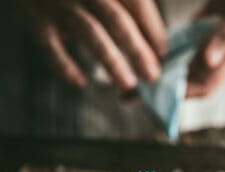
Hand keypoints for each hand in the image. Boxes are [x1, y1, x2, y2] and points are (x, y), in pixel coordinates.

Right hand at [13, 0, 166, 89]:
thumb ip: (124, 5)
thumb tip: (152, 42)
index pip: (137, 2)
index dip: (153, 29)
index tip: (163, 53)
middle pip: (117, 20)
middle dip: (138, 51)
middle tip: (152, 76)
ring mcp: (58, 4)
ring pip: (91, 33)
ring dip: (112, 62)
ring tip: (128, 85)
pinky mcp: (36, 21)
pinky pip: (52, 48)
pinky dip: (66, 67)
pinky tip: (81, 82)